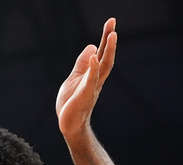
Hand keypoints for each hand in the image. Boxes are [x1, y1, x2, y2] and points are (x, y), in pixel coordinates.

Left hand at [56, 17, 116, 138]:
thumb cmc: (71, 103)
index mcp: (93, 74)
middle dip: (109, 40)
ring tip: (112, 35)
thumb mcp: (74, 78)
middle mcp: (96, 79)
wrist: (69, 125)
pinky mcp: (85, 95)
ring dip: (108, 51)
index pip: (101, 52)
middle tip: (112, 23)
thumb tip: (91, 46)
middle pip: (106, 56)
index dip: (105, 38)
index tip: (111, 22)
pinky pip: (91, 80)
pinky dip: (93, 68)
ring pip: (104, 67)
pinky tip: (94, 56)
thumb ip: (82, 64)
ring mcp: (92, 86)